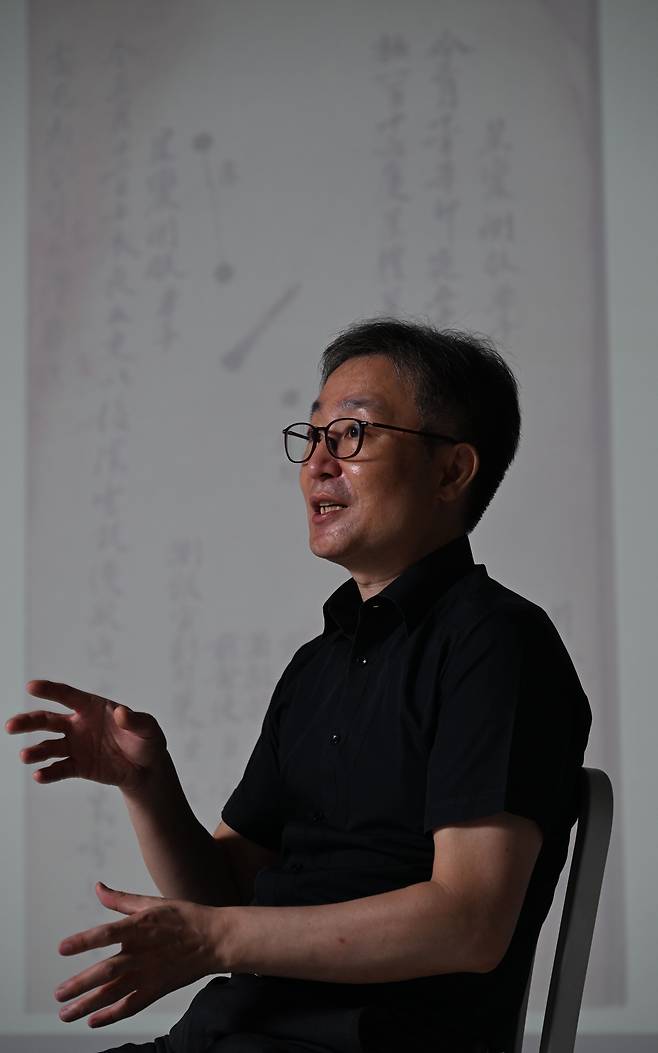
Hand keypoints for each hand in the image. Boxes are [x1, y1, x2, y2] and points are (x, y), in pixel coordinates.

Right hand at [5, 681, 166, 790]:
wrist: (147, 769)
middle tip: (10, 726)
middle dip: (28, 721)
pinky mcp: (78, 767)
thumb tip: (121, 713)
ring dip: (36, 751)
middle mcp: (78, 725)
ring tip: (25, 756)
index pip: (67, 695)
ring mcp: (76, 746)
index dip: (49, 690)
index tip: (31, 687)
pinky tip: (39, 776)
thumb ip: (136, 720)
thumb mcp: (148, 728)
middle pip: (47, 720)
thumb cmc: (146, 740)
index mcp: (91, 707)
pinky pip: (59, 769)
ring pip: (49, 746)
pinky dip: (48, 773)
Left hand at [54, 882, 227, 1026]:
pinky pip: (131, 1005)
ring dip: (88, 1004)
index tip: (62, 949)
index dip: (84, 941)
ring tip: (66, 1013)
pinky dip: (112, 1014)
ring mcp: (150, 973)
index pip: (107, 934)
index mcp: (141, 927)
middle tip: (58, 994)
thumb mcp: (152, 903)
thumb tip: (98, 888)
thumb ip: (121, 900)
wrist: (215, 939)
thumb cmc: (183, 918)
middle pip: (107, 971)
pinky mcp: (157, 989)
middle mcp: (143, 953)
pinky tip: (93, 1020)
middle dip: (80, 984)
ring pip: (115, 993)